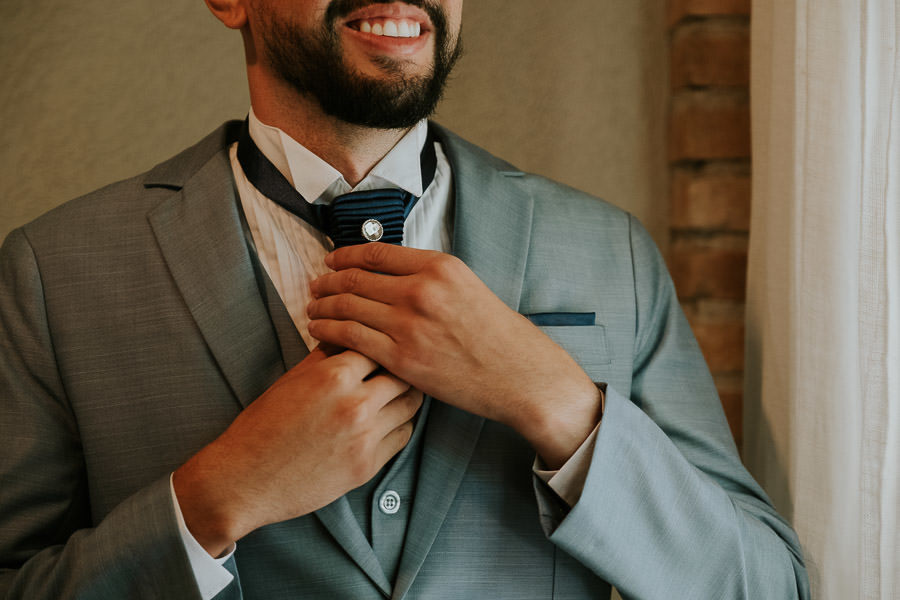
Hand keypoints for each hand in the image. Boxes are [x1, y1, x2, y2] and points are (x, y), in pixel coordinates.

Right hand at [173, 347, 422, 556]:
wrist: (244, 479)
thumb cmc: (263, 425)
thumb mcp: (291, 379)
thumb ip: (326, 356)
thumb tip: (350, 336)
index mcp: (334, 375)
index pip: (379, 345)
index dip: (382, 345)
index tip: (384, 347)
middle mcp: (355, 404)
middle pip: (403, 375)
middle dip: (401, 369)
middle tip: (401, 369)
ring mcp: (364, 437)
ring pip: (410, 405)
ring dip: (405, 397)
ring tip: (397, 393)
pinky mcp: (367, 466)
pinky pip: (403, 436)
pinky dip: (400, 425)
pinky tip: (388, 421)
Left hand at [306, 243, 600, 468]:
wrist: (520, 374)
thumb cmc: (499, 335)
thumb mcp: (468, 287)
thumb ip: (429, 277)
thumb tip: (390, 275)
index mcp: (438, 266)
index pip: (375, 252)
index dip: (345, 256)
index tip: (332, 261)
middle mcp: (421, 290)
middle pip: (354, 277)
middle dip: (327, 280)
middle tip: (315, 285)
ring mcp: (409, 324)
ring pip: (347, 306)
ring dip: (322, 305)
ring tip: (312, 308)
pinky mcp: (401, 358)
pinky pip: (350, 338)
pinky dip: (328, 332)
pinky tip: (319, 331)